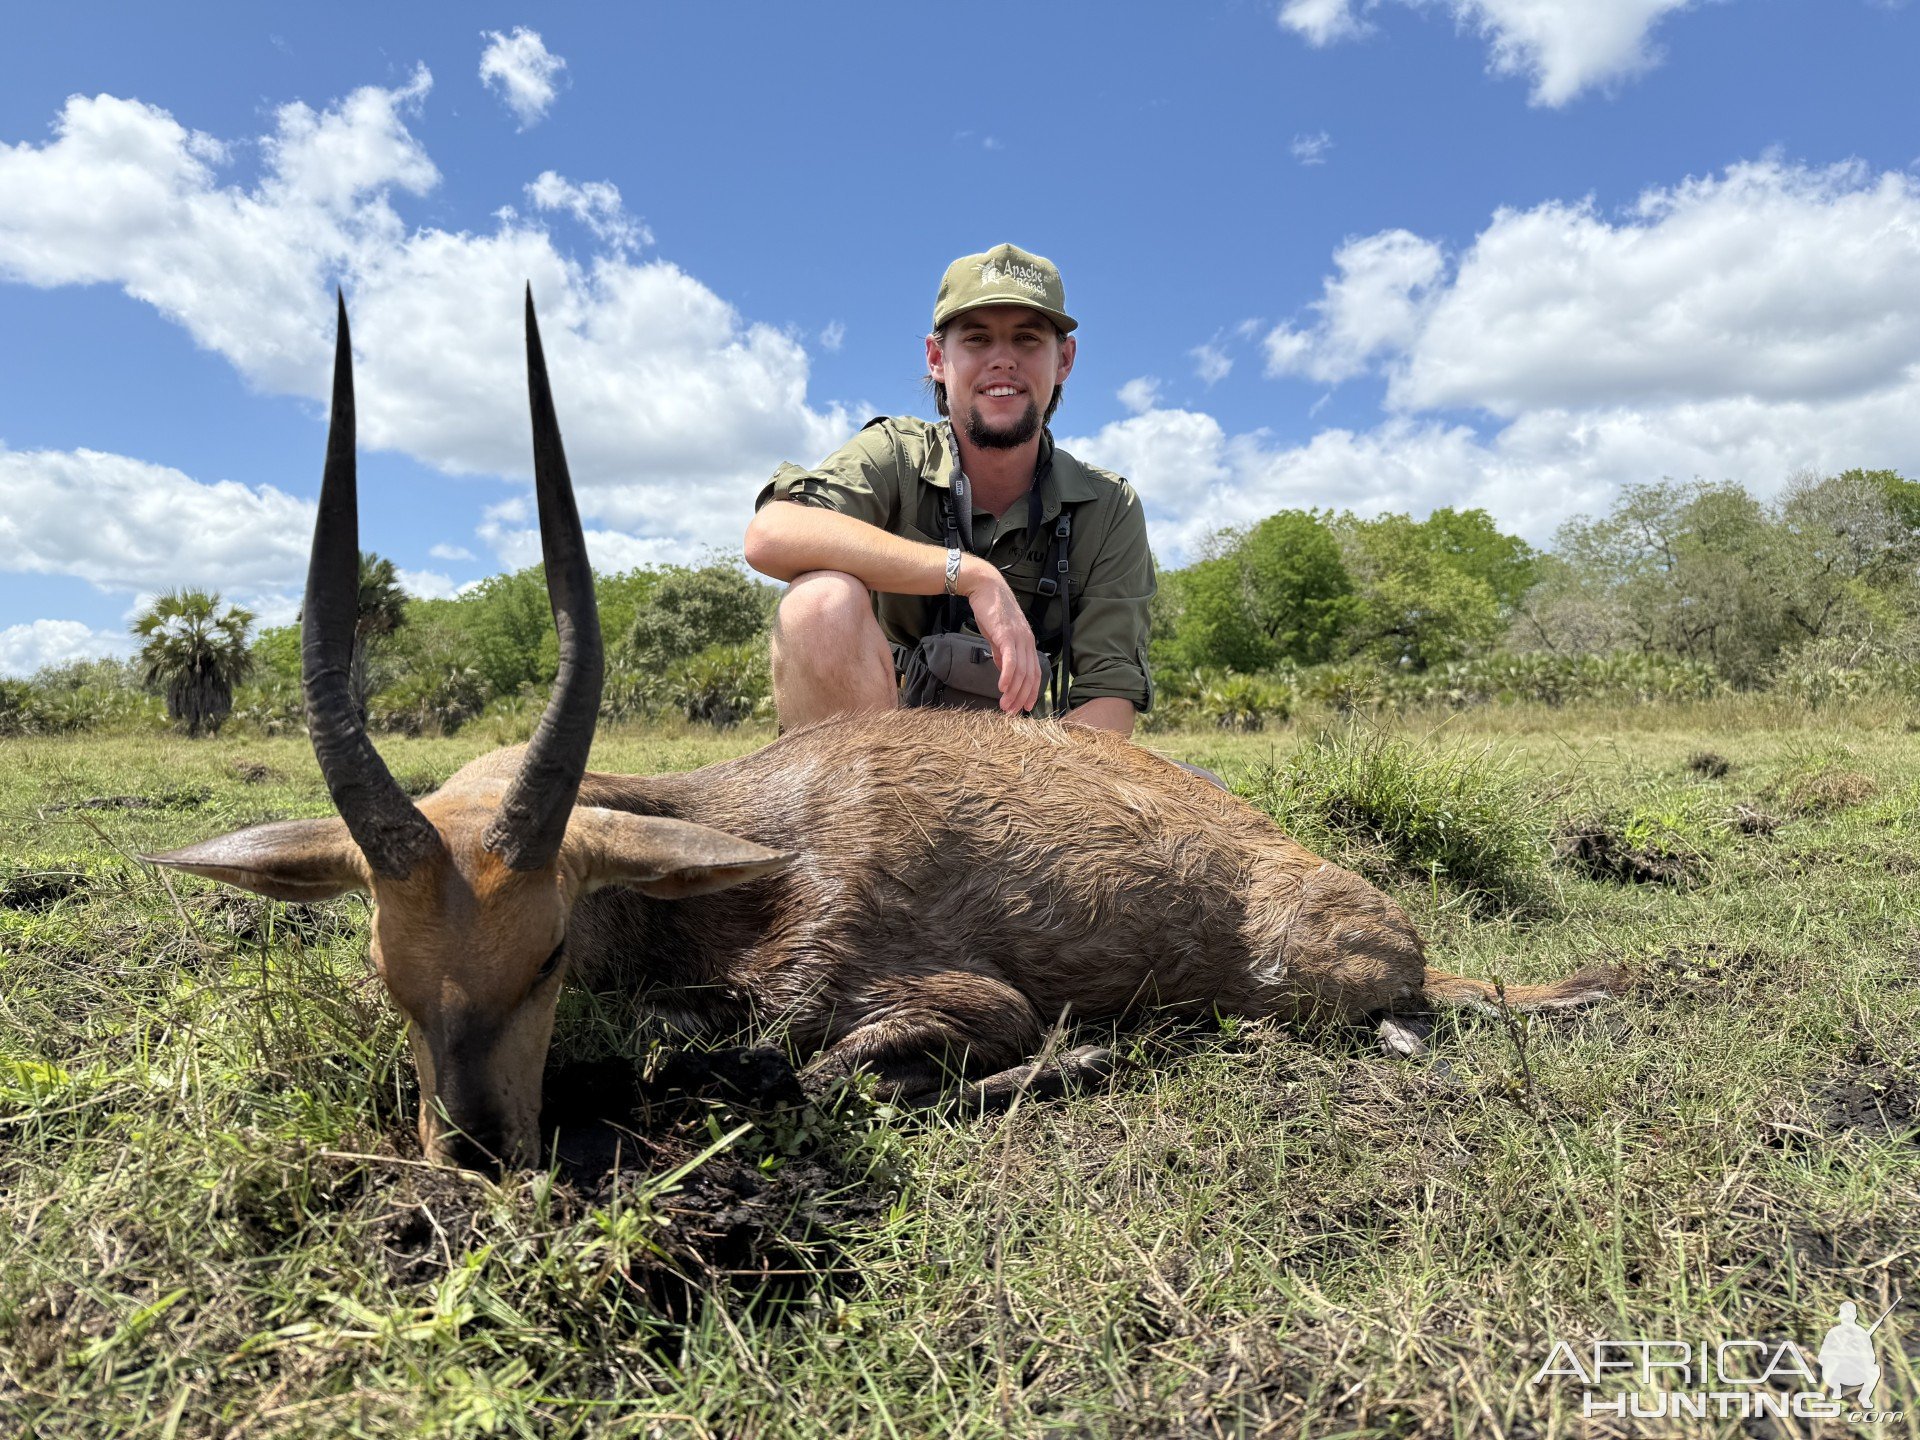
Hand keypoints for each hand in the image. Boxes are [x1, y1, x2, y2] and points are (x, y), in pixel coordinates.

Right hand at [958, 558, 1042, 713]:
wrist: (985, 588)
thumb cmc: (991, 611)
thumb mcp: (999, 636)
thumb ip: (1002, 653)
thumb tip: (1003, 670)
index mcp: (1027, 643)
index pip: (1034, 673)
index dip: (1030, 692)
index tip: (1024, 708)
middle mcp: (1027, 642)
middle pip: (1029, 676)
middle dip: (1021, 697)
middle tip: (1012, 713)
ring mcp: (1019, 638)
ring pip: (1021, 672)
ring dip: (1013, 692)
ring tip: (1005, 706)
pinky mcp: (1006, 635)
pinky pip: (1010, 660)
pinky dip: (1008, 676)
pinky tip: (1003, 688)